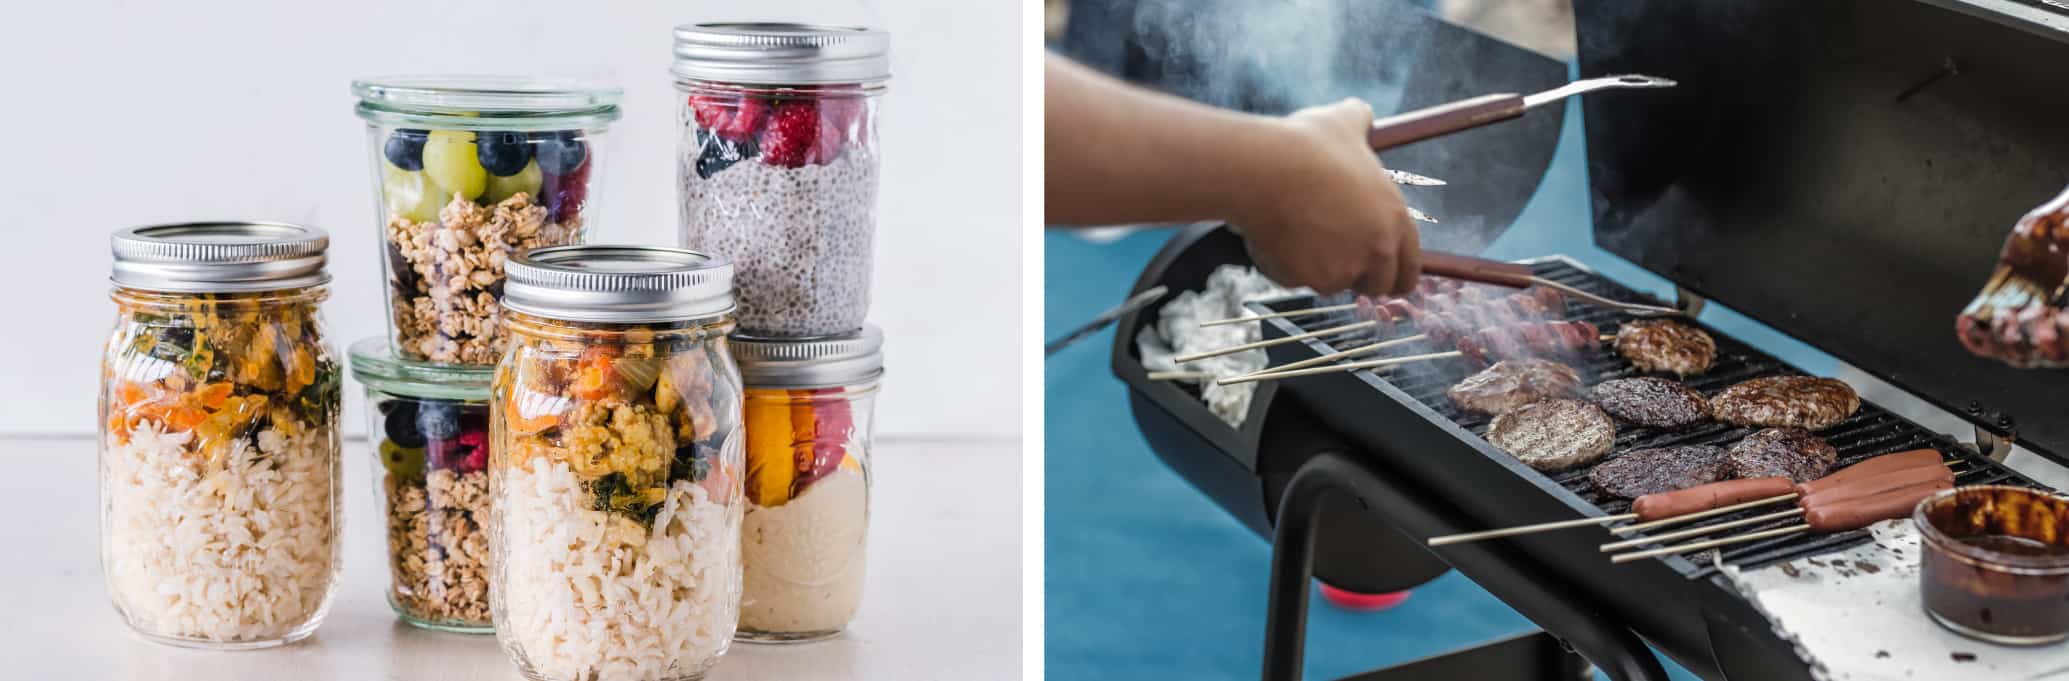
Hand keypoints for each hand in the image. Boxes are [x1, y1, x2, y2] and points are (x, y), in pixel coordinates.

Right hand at [1236, 98, 1420, 295]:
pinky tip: (1275, 234)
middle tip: (1335, 257)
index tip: (1381, 273)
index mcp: (1394, 219)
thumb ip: (1361, 121)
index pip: (1410, 269)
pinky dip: (1285, 265)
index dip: (1396, 274)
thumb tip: (1361, 111)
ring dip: (1317, 267)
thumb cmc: (1308, 144)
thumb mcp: (1344, 122)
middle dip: (1358, 275)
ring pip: (1330, 282)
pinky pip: (1294, 278)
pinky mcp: (1304, 279)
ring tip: (1297, 229)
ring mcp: (1339, 269)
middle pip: (1376, 285)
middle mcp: (1375, 250)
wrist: (1266, 169)